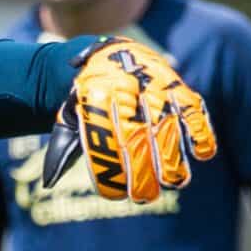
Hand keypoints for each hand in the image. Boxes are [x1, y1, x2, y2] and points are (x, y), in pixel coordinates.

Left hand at [43, 39, 217, 204]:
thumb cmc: (87, 99)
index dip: (110, 171)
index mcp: (92, 96)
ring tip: (174, 183)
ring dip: (173, 157)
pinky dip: (200, 129)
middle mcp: (123, 86)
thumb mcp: (70, 117)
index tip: (115, 195)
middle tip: (144, 197)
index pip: (102, 138)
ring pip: (166, 123)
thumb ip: (63, 148)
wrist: (106, 54)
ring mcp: (151, 82)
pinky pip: (191, 106)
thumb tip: (47, 182)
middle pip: (136, 135)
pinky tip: (203, 154)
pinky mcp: (174, 82)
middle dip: (142, 171)